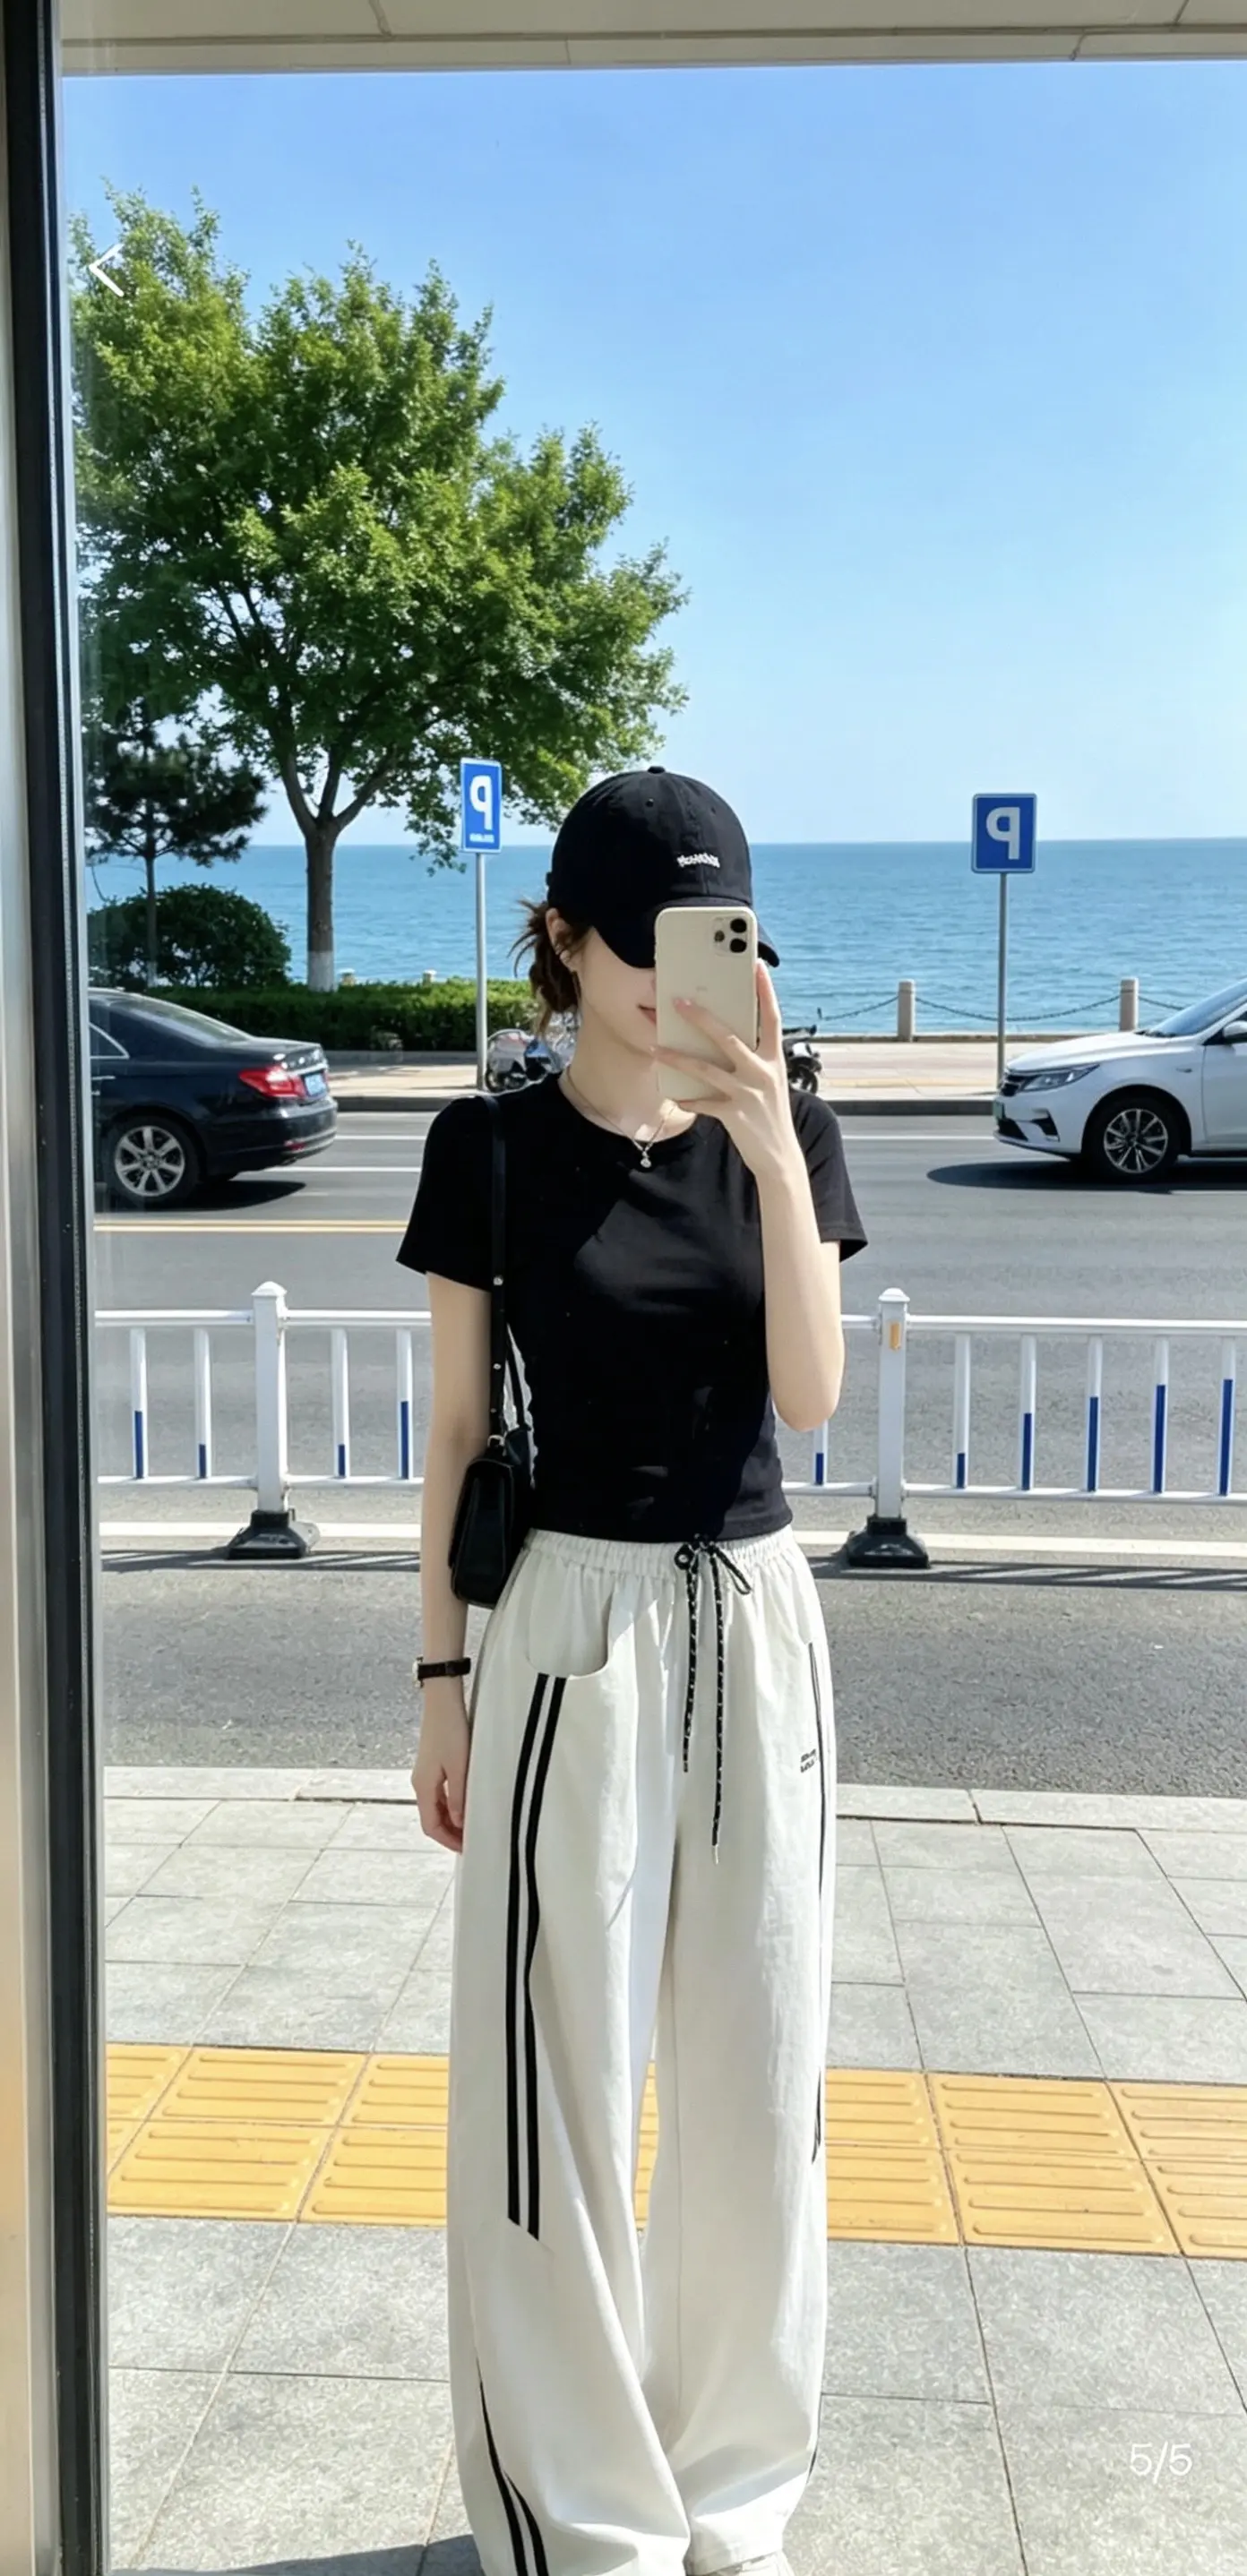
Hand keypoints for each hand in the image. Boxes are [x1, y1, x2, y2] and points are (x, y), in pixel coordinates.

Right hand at [412, 1682, 469, 1853]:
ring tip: (471, 1825)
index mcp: (424, 1787)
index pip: (431, 1826)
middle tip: (470, 1840)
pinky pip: (439, 1793)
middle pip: (432, 1818)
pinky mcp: (432, 1764)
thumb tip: (459, 1822)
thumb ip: (458, 1798)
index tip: (465, 1848)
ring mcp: (425, 1774)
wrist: (442, 1701)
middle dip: (450, 1833)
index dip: (448, 1840)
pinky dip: (450, 1804)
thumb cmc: (451, 1731)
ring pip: (436, 1807)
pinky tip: (465, 1803)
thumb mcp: (459, 1768)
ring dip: (451, 1819)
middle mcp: (420, 1783)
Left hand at [650, 962, 803, 1185]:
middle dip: (702, 1018)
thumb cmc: (770, 1114)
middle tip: (679, 1001)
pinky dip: (687, 1098)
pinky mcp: (734, 1115)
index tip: (757, 966)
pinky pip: (703, 1102)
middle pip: (729, 1037)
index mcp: (774, 1060)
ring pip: (706, 1068)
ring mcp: (748, 1093)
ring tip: (655, 1047)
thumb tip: (724, 1039)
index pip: (772, 1018)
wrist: (780, 1156)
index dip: (765, 992)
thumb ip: (752, 1060)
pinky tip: (675, 1096)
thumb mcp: (769, 1082)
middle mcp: (763, 1072)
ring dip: (677, 1057)